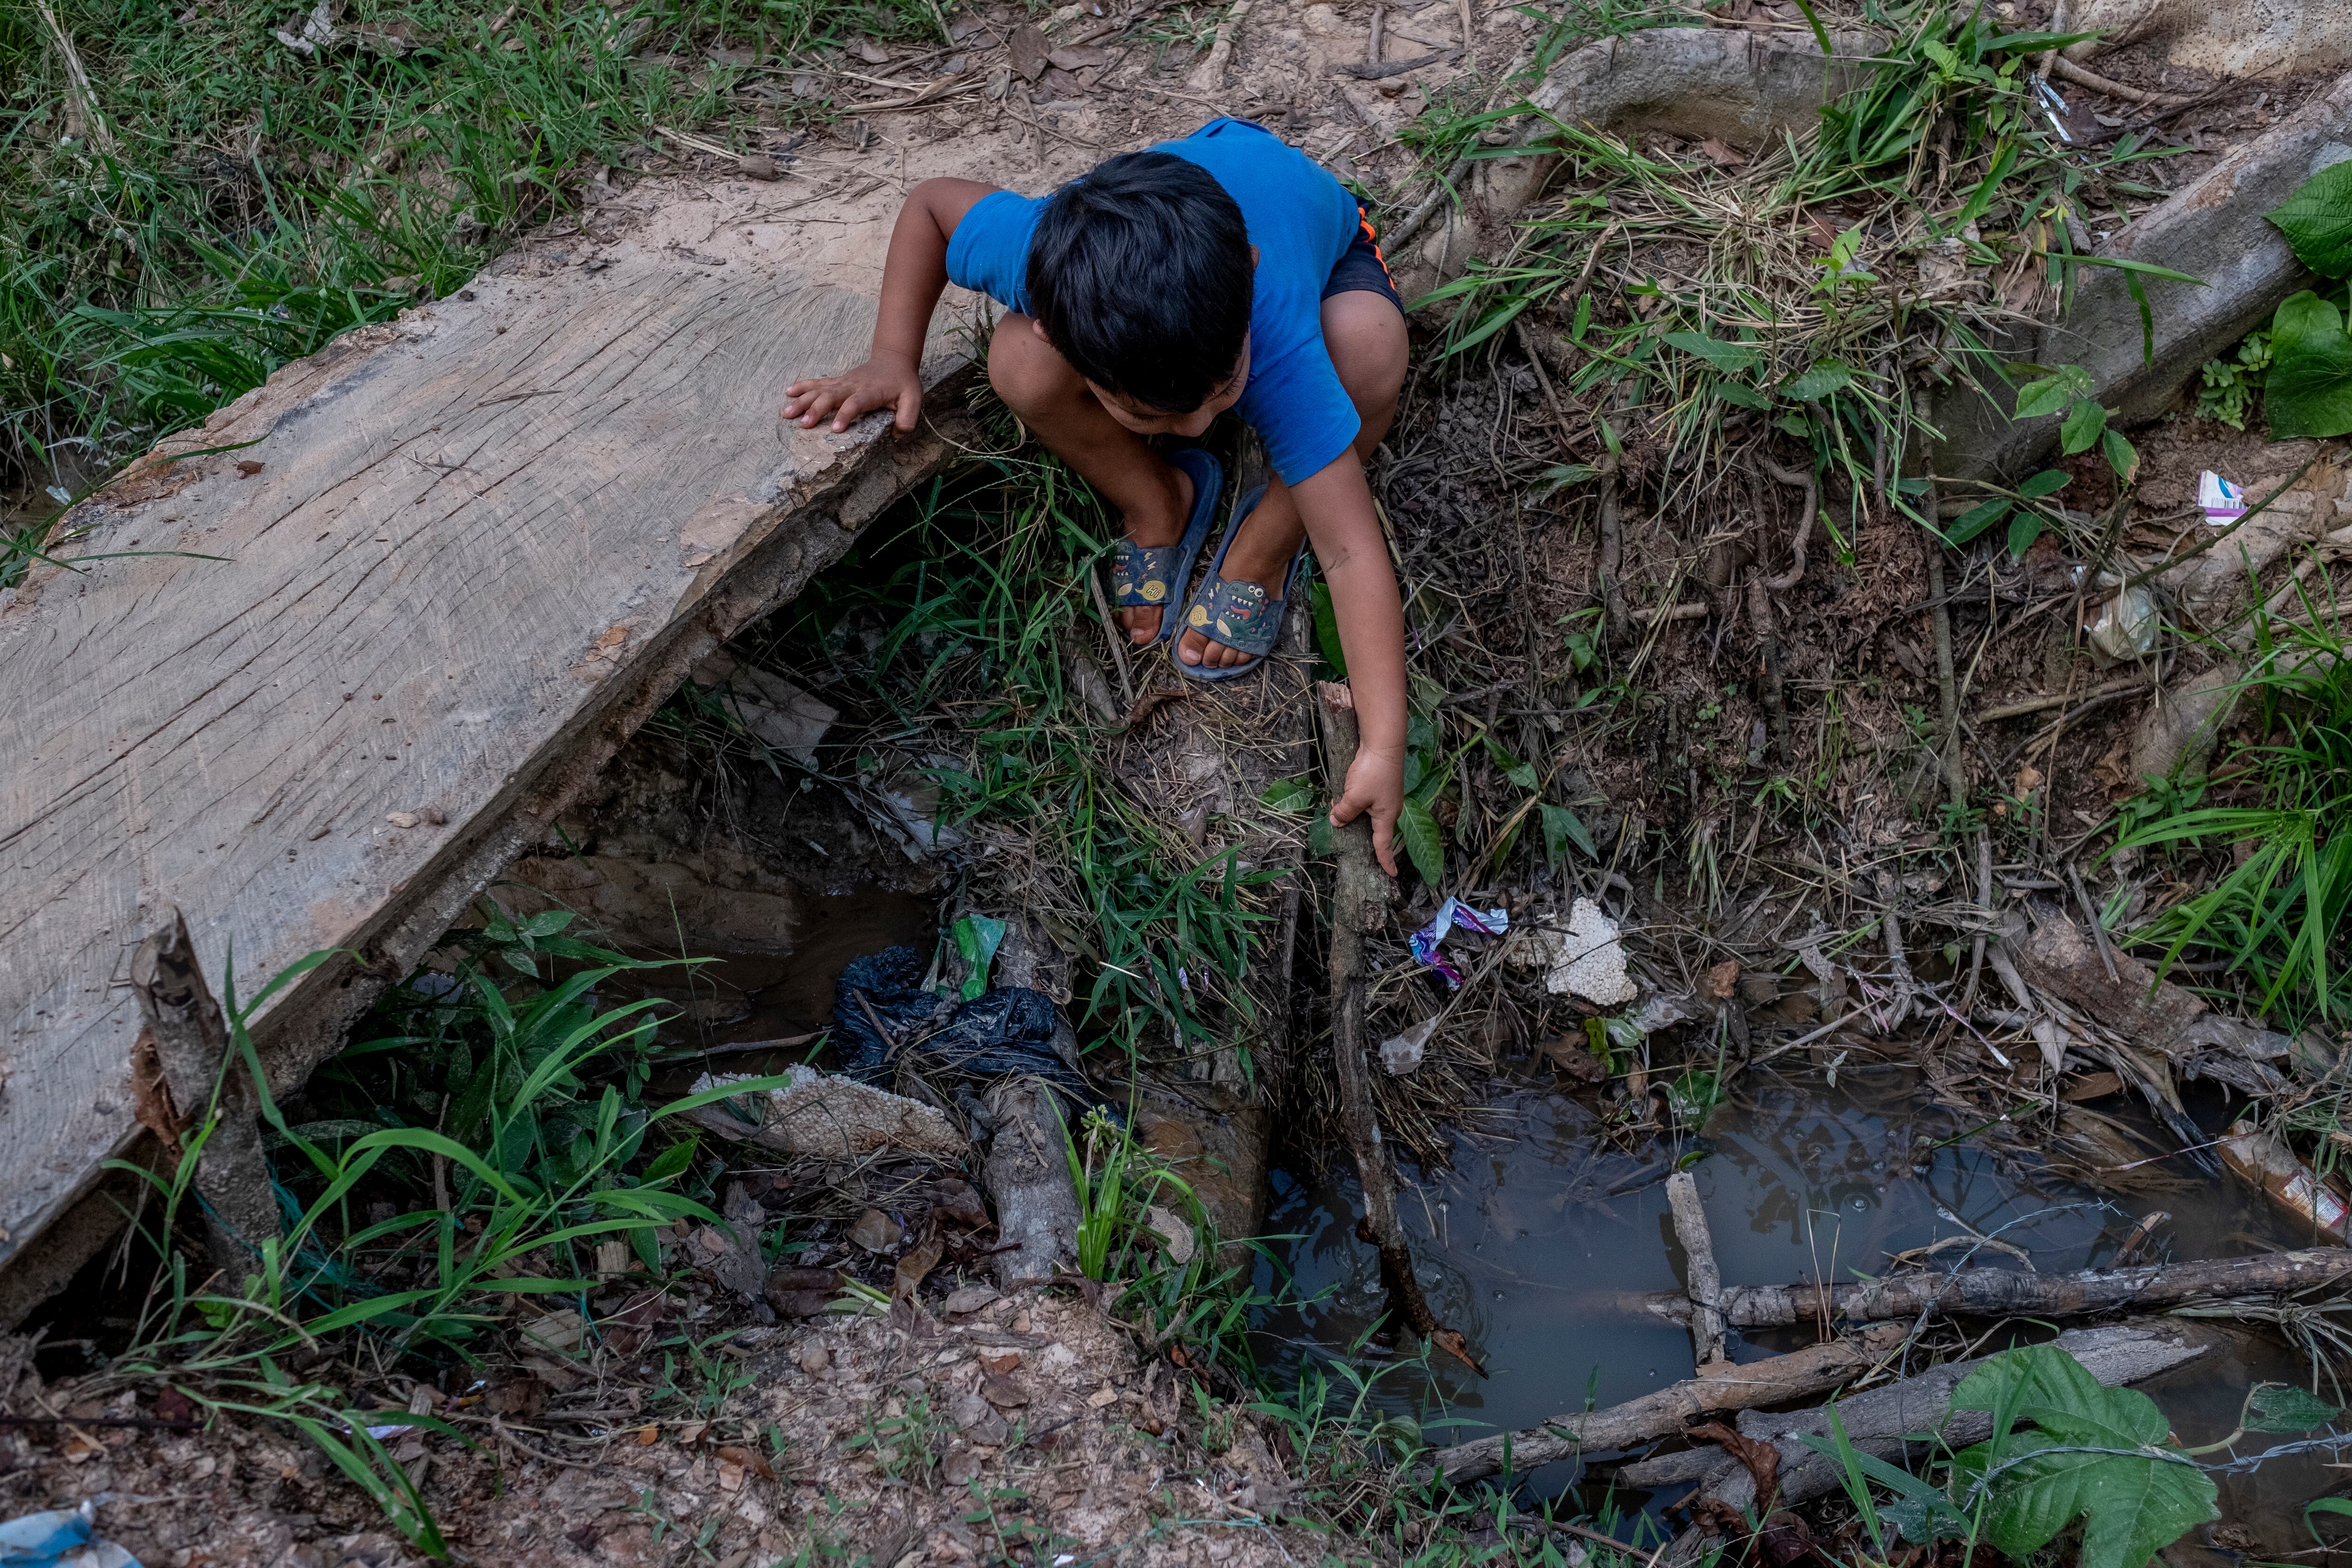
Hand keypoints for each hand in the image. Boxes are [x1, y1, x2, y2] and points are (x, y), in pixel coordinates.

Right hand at [782, 355, 922, 433]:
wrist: (894, 360)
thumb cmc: (903, 383)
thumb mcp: (913, 399)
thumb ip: (908, 416)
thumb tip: (899, 433)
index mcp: (870, 392)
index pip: (855, 403)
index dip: (845, 414)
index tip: (835, 429)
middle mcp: (852, 386)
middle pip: (831, 396)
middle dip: (816, 409)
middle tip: (803, 423)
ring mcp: (842, 382)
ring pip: (819, 390)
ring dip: (802, 400)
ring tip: (786, 413)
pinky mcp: (837, 381)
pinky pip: (817, 383)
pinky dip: (802, 386)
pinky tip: (788, 392)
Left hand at [1331, 745, 1402, 877]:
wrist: (1383, 744)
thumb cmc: (1372, 772)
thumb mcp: (1354, 797)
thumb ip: (1344, 812)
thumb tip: (1336, 821)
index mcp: (1386, 817)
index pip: (1383, 845)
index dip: (1386, 861)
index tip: (1391, 874)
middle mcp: (1388, 809)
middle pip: (1374, 829)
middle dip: (1361, 834)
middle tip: (1351, 840)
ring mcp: (1385, 797)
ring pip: (1367, 813)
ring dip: (1353, 813)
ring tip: (1338, 812)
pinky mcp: (1379, 785)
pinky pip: (1365, 801)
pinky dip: (1354, 802)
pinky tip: (1342, 795)